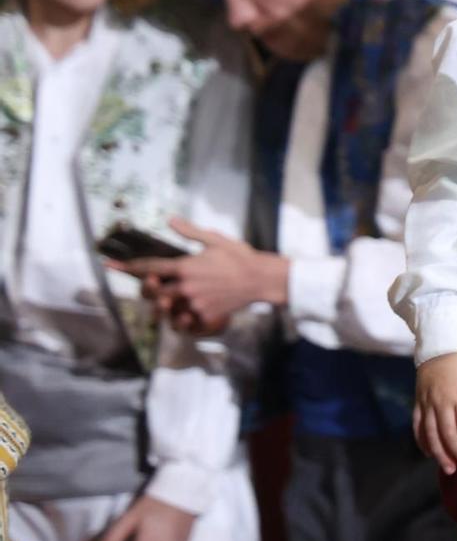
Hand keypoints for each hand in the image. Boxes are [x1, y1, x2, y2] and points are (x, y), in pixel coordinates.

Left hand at [115, 217, 286, 334]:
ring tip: (171, 298)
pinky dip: (182, 316)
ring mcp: (194, 303)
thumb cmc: (240, 257)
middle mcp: (185, 286)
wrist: (261, 279)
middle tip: (152, 285)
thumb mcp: (215, 240)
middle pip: (152, 292)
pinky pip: (184, 319)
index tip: (109, 265)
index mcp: (185, 266)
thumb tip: (171, 220)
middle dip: (149, 289)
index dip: (126, 267)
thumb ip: (190, 232)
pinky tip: (188, 310)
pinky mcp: (204, 315)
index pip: (148, 267)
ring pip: (166, 308)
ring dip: (165, 303)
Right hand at [414, 349, 456, 473]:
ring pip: (431, 434)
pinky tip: (430, 454)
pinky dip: (422, 442)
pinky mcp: (418, 402)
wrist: (442, 342)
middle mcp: (442, 402)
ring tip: (449, 468)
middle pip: (448, 434)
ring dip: (440, 453)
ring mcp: (428, 403)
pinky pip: (417, 426)